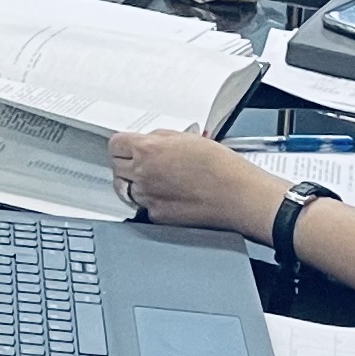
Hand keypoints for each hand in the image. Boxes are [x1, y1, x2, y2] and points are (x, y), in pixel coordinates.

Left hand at [108, 130, 283, 235]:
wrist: (239, 195)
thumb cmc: (223, 167)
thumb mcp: (188, 138)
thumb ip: (161, 139)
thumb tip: (149, 141)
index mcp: (149, 149)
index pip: (115, 144)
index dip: (122, 145)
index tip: (127, 147)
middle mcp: (143, 174)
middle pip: (116, 167)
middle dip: (126, 164)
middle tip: (141, 163)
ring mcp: (148, 197)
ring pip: (127, 189)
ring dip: (137, 184)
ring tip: (159, 181)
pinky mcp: (157, 216)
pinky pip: (144, 207)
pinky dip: (152, 202)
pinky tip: (171, 196)